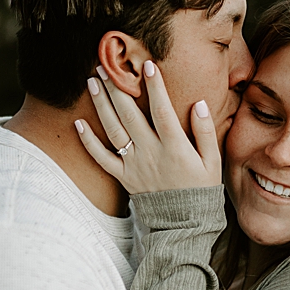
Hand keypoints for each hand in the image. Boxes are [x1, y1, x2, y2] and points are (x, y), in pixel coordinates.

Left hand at [73, 61, 221, 193]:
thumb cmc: (200, 189)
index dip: (155, 88)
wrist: (183, 224)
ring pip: (113, 131)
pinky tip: (78, 123)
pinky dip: (88, 142)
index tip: (147, 65)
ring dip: (101, 105)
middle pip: (130, 116)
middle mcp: (150, 153)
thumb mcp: (212, 161)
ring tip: (92, 82)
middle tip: (106, 65)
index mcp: (174, 147)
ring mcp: (134, 165)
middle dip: (117, 89)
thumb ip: (206, 132)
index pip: (162, 111)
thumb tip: (199, 104)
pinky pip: (101, 159)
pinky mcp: (123, 177)